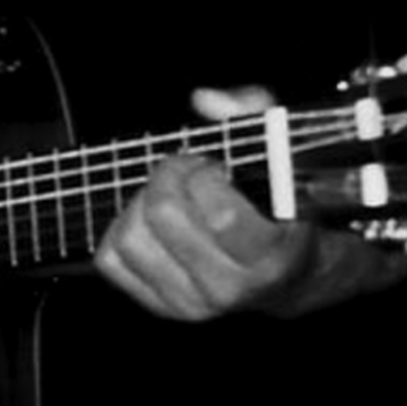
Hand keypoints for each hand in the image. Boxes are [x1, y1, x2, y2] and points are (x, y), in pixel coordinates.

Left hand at [94, 86, 316, 320]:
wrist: (295, 277)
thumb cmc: (288, 210)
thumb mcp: (287, 157)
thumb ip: (256, 114)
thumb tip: (205, 99)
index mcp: (269, 256)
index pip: (218, 213)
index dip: (204, 175)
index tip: (215, 165)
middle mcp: (229, 288)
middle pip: (163, 216)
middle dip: (169, 176)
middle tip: (188, 170)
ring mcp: (192, 303)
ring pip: (130, 238)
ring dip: (140, 203)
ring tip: (170, 195)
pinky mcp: (162, 306)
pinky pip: (111, 260)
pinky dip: (121, 230)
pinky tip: (149, 219)